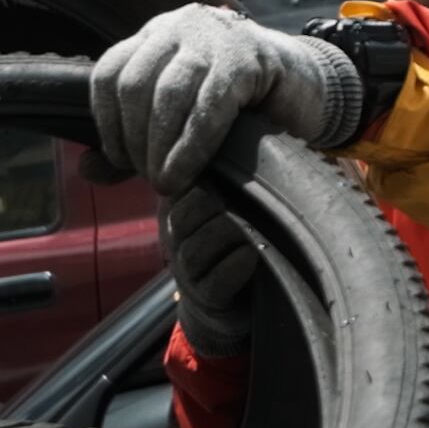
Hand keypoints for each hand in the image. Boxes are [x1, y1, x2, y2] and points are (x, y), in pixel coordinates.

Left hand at [90, 4, 363, 195]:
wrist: (308, 90)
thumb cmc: (240, 109)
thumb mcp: (178, 123)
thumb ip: (132, 146)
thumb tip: (87, 171)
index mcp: (155, 36)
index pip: (108, 73)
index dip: (106, 124)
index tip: (121, 163)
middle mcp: (178, 27)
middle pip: (134, 85)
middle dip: (135, 141)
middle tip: (152, 177)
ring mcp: (214, 37)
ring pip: (167, 94)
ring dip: (160, 147)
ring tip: (168, 182)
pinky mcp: (247, 57)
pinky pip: (208, 105)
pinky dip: (192, 145)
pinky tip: (188, 170)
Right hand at [163, 187, 257, 357]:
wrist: (232, 303)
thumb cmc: (235, 239)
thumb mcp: (225, 202)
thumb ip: (226, 173)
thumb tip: (248, 124)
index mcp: (179, 208)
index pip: (179, 186)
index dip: (200, 176)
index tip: (227, 172)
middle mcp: (177, 239)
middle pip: (183, 215)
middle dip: (212, 205)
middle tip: (235, 201)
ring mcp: (189, 272)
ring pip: (196, 249)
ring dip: (226, 236)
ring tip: (249, 230)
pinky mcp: (207, 300)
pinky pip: (215, 281)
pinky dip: (235, 267)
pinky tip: (251, 256)